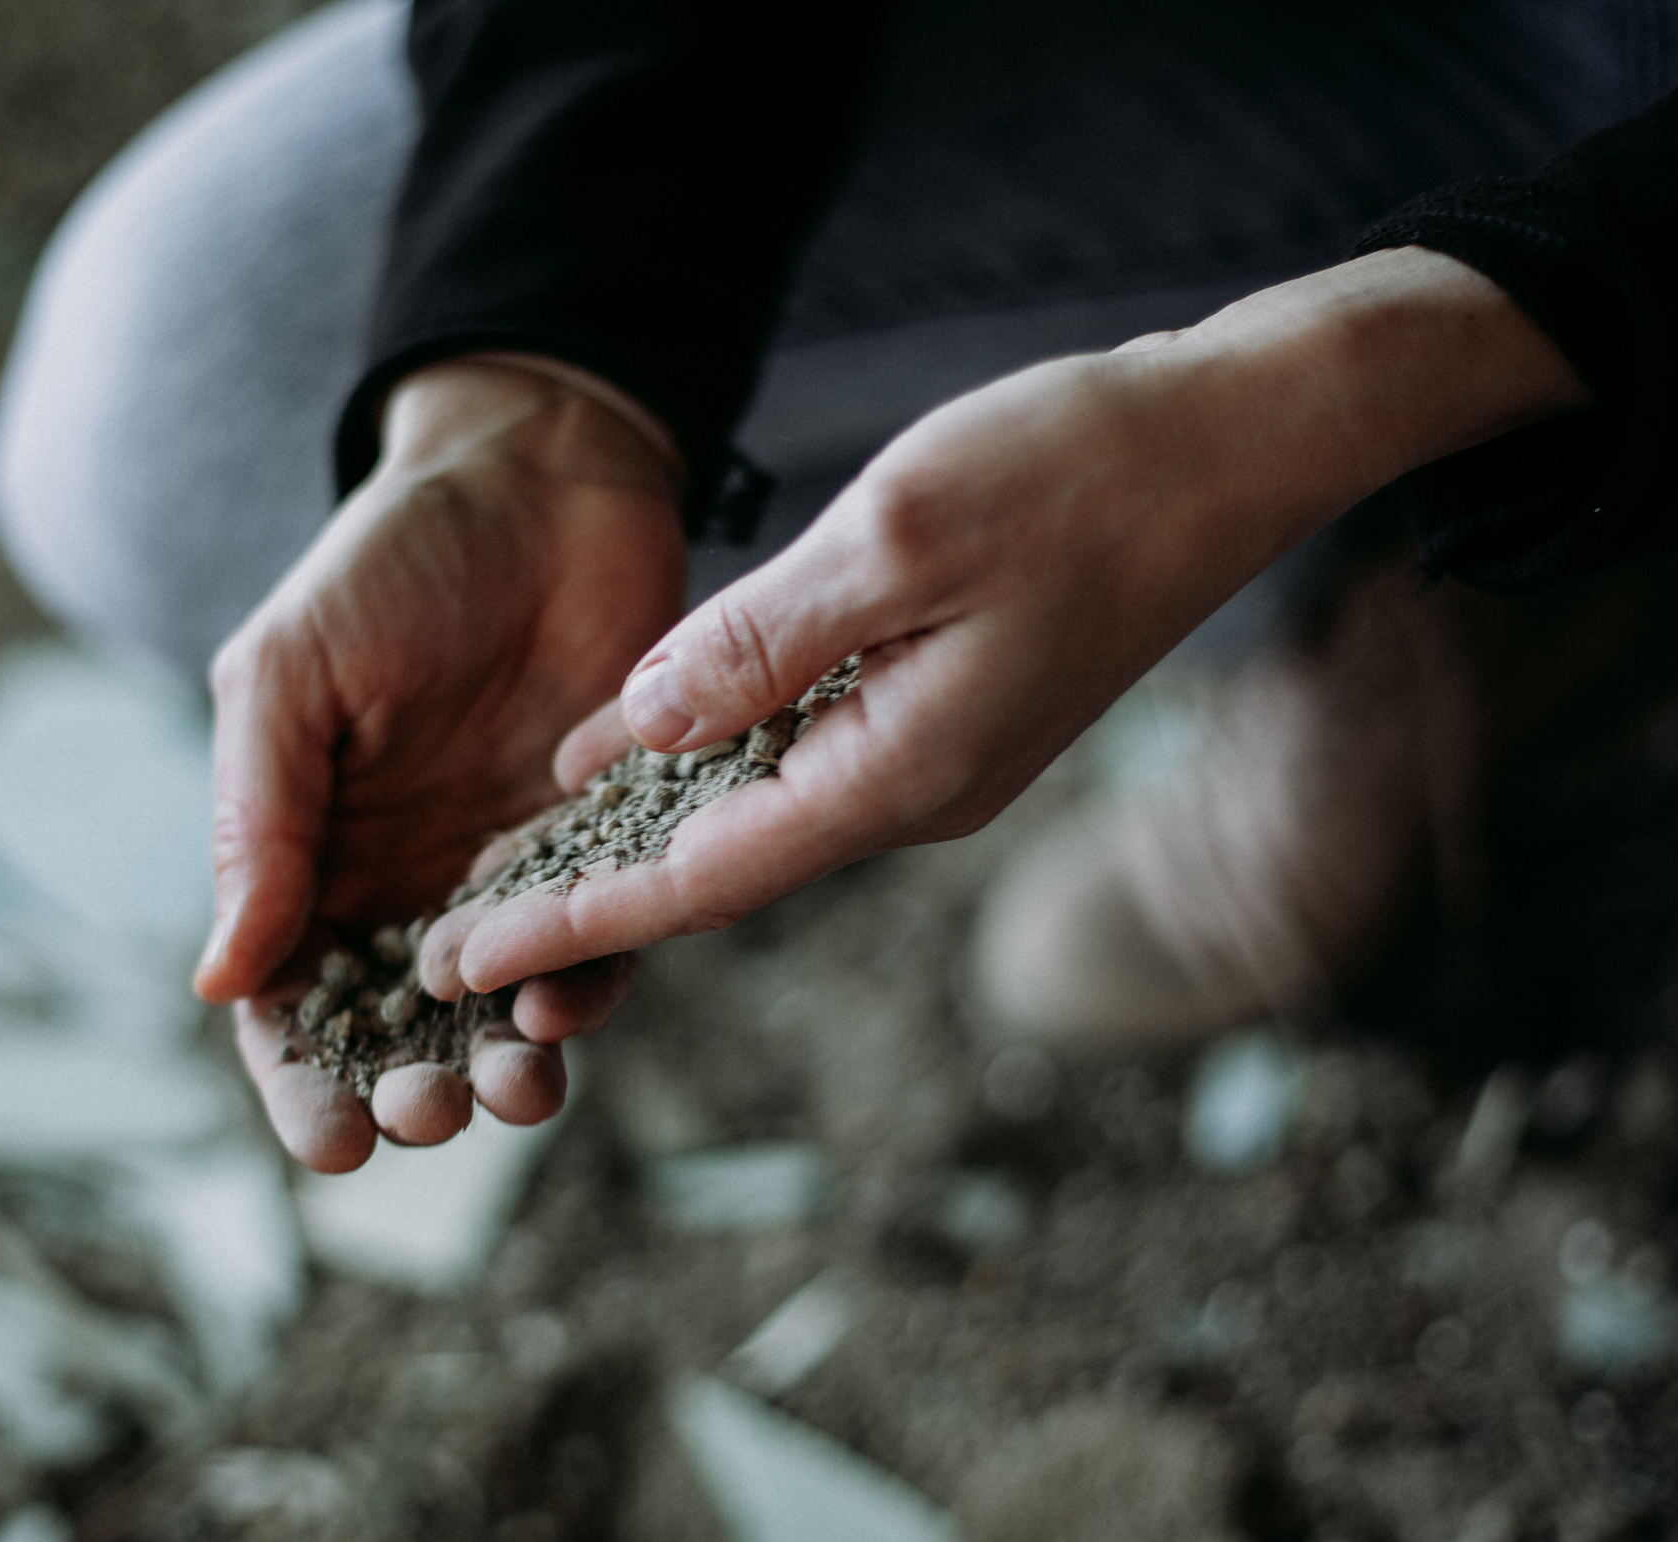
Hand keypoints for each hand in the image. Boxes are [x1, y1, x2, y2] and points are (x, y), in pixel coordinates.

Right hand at [197, 359, 683, 1171]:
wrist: (538, 475)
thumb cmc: (386, 563)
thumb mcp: (287, 679)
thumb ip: (256, 825)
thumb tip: (217, 983)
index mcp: (312, 859)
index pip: (293, 1007)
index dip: (304, 1088)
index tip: (330, 1147)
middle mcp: (411, 884)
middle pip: (404, 1032)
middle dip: (413, 1091)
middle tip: (430, 1112)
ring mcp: (513, 871)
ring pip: (506, 1008)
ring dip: (507, 1063)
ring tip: (516, 1086)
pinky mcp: (607, 844)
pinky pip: (601, 940)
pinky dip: (588, 984)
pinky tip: (574, 1002)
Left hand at [419, 248, 1590, 996]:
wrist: (1230, 446)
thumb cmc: (1077, 471)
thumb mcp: (897, 534)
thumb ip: (760, 640)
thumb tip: (642, 726)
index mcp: (896, 773)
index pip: (700, 878)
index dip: (571, 919)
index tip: (461, 959)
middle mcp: (908, 794)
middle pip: (715, 872)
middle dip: (583, 903)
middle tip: (447, 937)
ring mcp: (930, 761)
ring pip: (752, 818)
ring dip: (635, 843)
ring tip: (504, 864)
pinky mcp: (942, 717)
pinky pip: (795, 762)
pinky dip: (704, 769)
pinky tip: (621, 754)